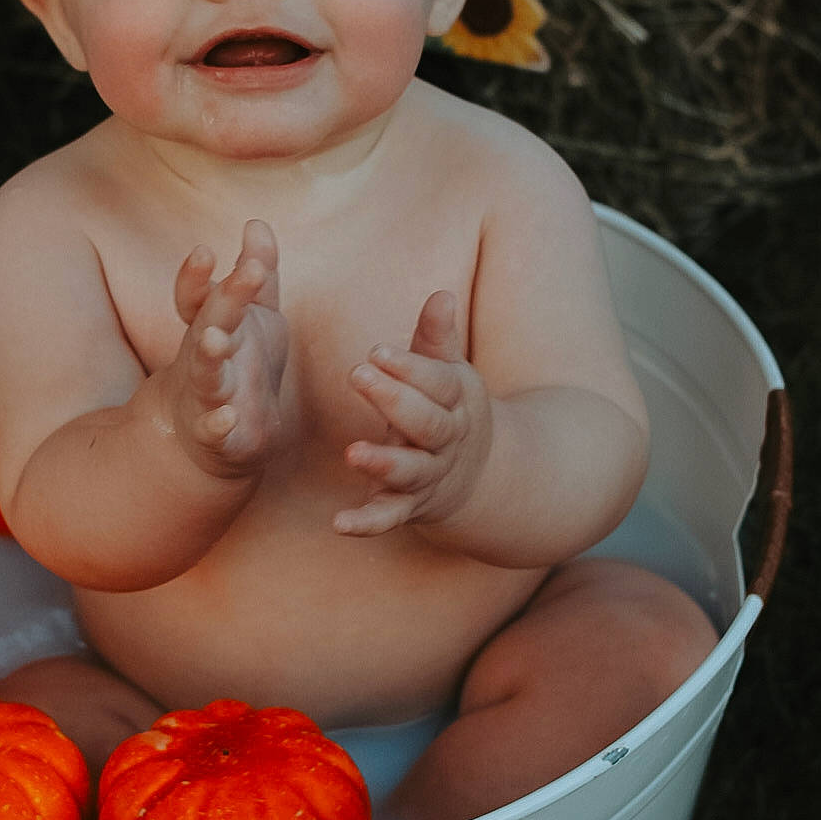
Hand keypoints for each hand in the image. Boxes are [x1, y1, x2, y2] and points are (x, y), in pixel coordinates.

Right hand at [168, 220, 288, 476]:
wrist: (206, 442)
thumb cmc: (236, 369)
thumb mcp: (254, 318)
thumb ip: (257, 273)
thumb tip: (256, 222)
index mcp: (212, 327)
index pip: (198, 296)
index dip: (196, 276)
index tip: (204, 250)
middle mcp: (204, 357)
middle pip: (210, 324)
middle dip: (225, 299)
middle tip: (248, 273)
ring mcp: (207, 396)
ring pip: (206, 372)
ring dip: (209, 355)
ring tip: (215, 339)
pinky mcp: (216, 437)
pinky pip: (215, 431)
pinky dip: (218, 426)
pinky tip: (227, 419)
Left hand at [335, 291, 491, 536]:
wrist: (481, 475)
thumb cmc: (449, 409)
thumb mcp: (449, 372)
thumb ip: (436, 338)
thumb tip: (442, 295)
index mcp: (456, 400)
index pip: (437, 382)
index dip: (409, 367)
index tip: (376, 351)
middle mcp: (445, 440)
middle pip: (426, 423)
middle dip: (395, 400)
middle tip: (358, 374)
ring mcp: (428, 475)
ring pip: (410, 472)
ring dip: (383, 463)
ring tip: (353, 453)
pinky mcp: (409, 506)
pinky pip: (389, 516)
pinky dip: (367, 523)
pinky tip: (339, 524)